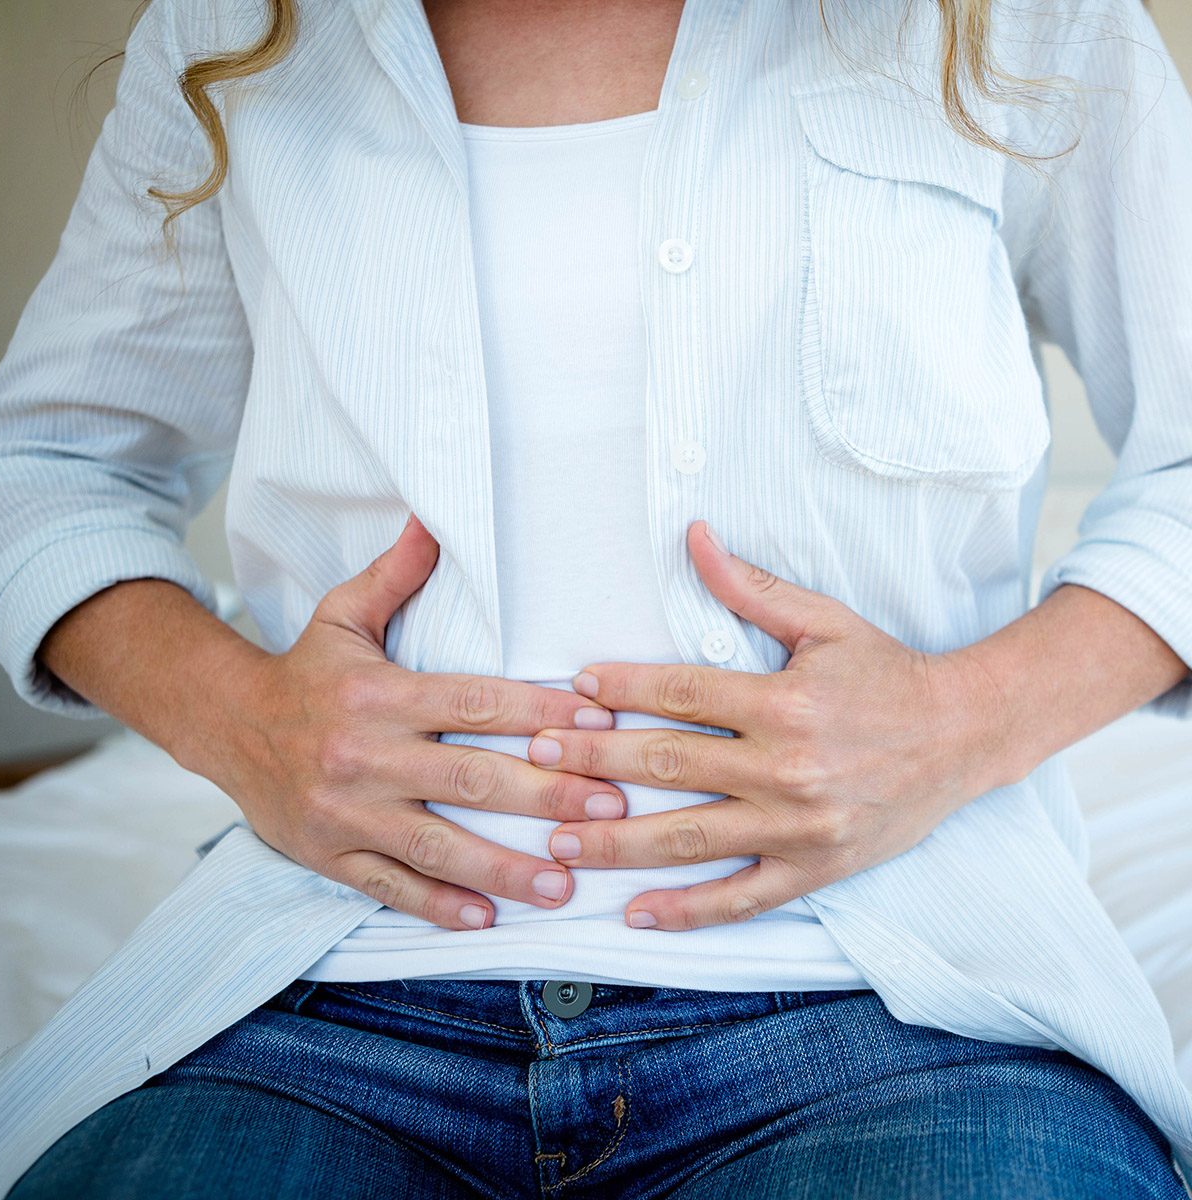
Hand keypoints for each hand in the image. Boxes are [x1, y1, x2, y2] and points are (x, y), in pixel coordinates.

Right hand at [215, 513, 624, 930]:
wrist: (223, 724)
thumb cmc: (304, 672)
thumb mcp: (342, 614)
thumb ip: (396, 573)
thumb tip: (432, 517)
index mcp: (379, 694)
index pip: (474, 702)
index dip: (540, 712)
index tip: (598, 724)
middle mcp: (364, 755)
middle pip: (469, 778)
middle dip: (545, 795)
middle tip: (609, 808)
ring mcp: (346, 812)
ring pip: (436, 846)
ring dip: (505, 868)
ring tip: (565, 882)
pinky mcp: (329, 853)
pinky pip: (390, 885)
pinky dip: (438, 905)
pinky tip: (487, 917)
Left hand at [526, 520, 1004, 930]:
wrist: (963, 735)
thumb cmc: (887, 674)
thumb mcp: (825, 622)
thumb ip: (750, 589)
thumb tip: (692, 535)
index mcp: (785, 702)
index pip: (683, 693)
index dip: (622, 688)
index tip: (573, 688)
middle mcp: (787, 767)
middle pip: (669, 764)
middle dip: (594, 760)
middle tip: (537, 760)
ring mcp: (799, 827)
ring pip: (690, 838)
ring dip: (618, 842)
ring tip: (557, 842)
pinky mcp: (814, 868)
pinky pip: (741, 896)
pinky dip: (687, 909)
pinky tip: (636, 913)